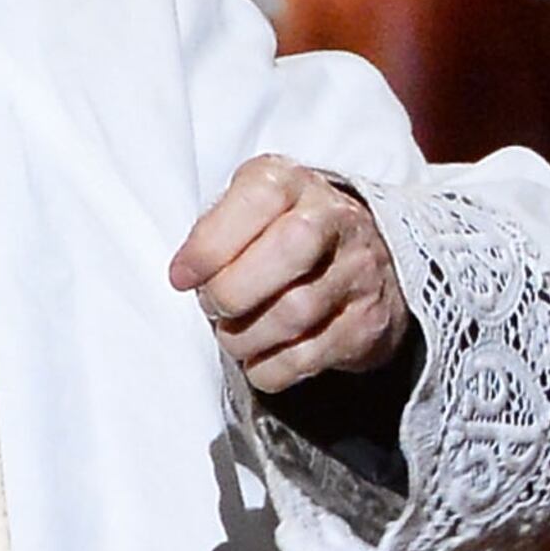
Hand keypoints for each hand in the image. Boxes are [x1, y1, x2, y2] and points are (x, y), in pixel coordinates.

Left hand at [169, 155, 410, 391]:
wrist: (365, 257)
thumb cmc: (282, 234)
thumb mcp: (247, 211)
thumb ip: (214, 232)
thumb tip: (184, 274)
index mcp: (292, 183)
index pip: (257, 200)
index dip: (211, 244)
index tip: (182, 276)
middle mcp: (335, 220)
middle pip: (287, 252)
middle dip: (232, 292)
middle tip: (213, 306)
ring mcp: (358, 272)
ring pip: (294, 313)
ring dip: (244, 337)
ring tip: (234, 332)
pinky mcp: (366, 324)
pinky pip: (305, 358)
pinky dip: (267, 367)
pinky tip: (261, 354)